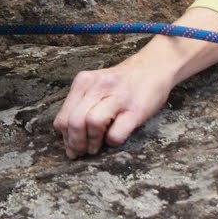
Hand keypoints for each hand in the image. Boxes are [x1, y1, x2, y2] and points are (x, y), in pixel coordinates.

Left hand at [53, 61, 175, 158]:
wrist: (154, 67)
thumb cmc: (122, 83)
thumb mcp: (96, 85)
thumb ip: (81, 105)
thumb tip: (69, 138)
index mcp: (84, 81)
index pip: (63, 116)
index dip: (65, 137)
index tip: (70, 146)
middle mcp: (99, 86)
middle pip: (75, 121)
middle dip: (75, 143)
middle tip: (81, 152)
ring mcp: (118, 97)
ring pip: (92, 123)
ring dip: (91, 143)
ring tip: (95, 148)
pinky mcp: (136, 110)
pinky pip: (116, 133)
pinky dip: (112, 142)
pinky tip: (113, 139)